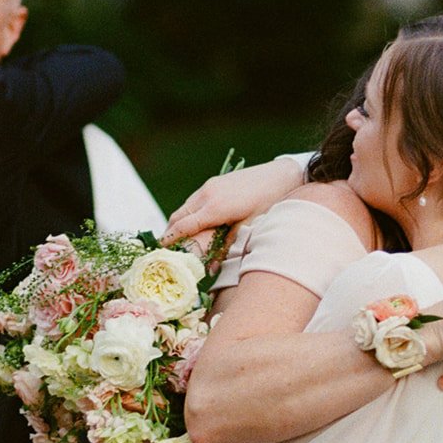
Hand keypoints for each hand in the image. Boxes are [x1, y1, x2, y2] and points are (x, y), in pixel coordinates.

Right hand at [161, 158, 305, 247]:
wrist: (283, 174)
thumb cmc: (270, 202)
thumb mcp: (250, 228)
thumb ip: (227, 246)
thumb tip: (211, 268)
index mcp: (215, 207)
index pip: (183, 227)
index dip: (170, 241)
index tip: (160, 253)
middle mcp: (207, 194)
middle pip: (178, 217)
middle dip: (170, 234)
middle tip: (166, 251)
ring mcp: (209, 186)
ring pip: (184, 208)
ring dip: (178, 224)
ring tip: (178, 241)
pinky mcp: (214, 183)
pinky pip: (193, 201)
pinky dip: (188, 214)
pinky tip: (193, 225)